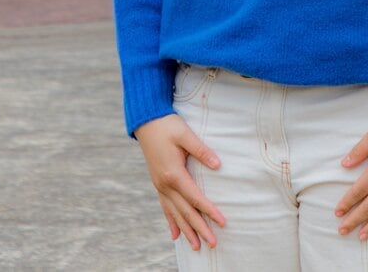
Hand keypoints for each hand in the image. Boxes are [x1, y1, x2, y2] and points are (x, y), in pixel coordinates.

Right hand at [135, 114, 225, 251]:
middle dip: (199, 229)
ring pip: (174, 214)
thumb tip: (217, 165)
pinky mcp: (158, 183)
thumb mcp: (185, 134)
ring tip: (196, 247)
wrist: (145, 121)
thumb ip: (201, 150)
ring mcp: (160, 185)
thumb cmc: (167, 125)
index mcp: (173, 174)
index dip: (209, 211)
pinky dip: (171, 222)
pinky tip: (175, 235)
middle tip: (212, 244)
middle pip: (185, 211)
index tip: (222, 222)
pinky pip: (165, 207)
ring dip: (186, 231)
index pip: (195, 198)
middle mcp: (165, 184)